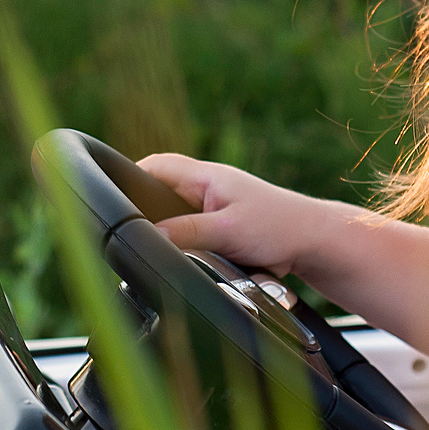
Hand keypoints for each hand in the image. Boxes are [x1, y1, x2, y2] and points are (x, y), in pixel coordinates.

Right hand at [135, 153, 340, 278]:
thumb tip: (152, 238)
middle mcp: (206, 189)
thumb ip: (188, 232)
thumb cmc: (281, 225)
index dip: (131, 179)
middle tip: (138, 236)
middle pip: (160, 196)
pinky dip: (191, 251)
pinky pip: (193, 239)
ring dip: (173, 238)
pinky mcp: (221, 232)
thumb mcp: (228, 229)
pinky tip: (193, 262)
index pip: (155, 167)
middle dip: (149, 216)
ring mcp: (213, 210)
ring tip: (169, 252)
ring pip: (176, 222)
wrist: (315, 243)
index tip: (113, 200)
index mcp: (205, 176)